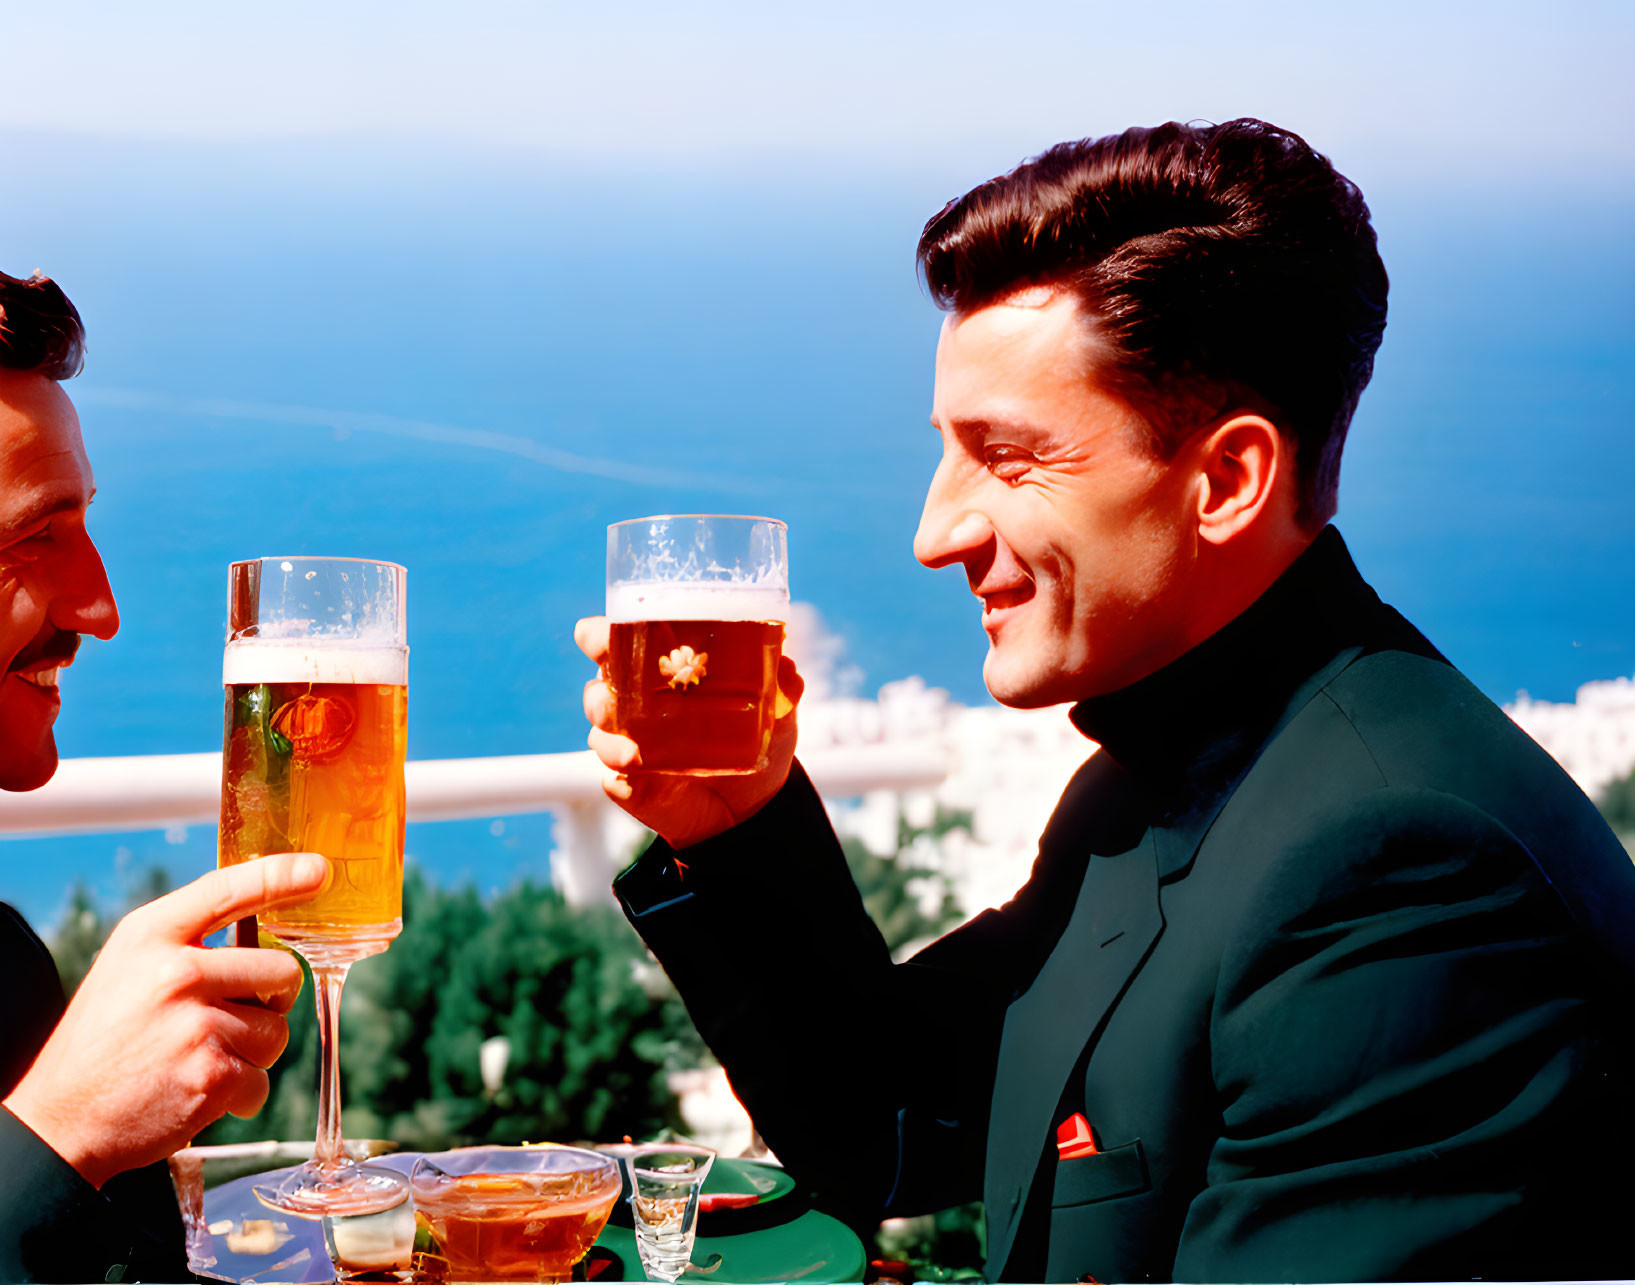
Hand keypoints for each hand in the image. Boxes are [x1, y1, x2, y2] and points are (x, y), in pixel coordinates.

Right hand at [3, 852, 330, 1188]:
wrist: (60, 1119)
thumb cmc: (104, 1040)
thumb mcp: (128, 966)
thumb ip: (188, 942)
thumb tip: (265, 921)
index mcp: (152, 935)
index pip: (229, 888)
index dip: (282, 875)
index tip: (318, 870)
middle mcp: (176, 971)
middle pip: (281, 971)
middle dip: (271, 1000)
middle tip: (233, 1018)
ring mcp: (194, 1024)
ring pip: (277, 1030)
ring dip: (254, 1051)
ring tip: (204, 1057)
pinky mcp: (210, 1075)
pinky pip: (261, 1078)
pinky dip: (241, 1092)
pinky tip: (201, 1090)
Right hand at [576, 615, 804, 848]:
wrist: (751, 808)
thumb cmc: (754, 743)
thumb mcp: (776, 715)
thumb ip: (782, 689)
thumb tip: (787, 669)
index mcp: (658, 675)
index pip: (615, 645)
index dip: (596, 636)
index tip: (595, 635)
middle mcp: (636, 707)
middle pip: (598, 690)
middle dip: (600, 692)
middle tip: (615, 697)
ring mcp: (629, 747)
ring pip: (599, 733)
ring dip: (609, 737)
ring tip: (634, 752)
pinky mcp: (631, 787)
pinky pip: (614, 780)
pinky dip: (622, 778)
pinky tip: (637, 779)